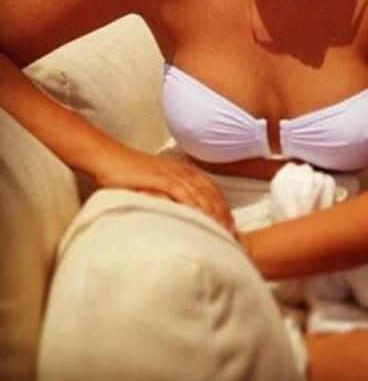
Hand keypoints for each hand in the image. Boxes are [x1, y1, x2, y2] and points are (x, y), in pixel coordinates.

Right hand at [93, 150, 235, 233]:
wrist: (109, 158)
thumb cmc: (128, 174)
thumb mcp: (154, 183)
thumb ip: (168, 194)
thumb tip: (177, 212)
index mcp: (184, 171)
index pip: (211, 190)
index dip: (222, 208)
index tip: (231, 225)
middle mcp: (183, 171)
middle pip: (211, 193)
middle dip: (224, 214)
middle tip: (233, 233)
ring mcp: (174, 174)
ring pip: (202, 195)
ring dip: (215, 213)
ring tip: (223, 231)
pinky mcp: (163, 179)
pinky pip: (185, 194)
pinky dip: (197, 207)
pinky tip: (203, 220)